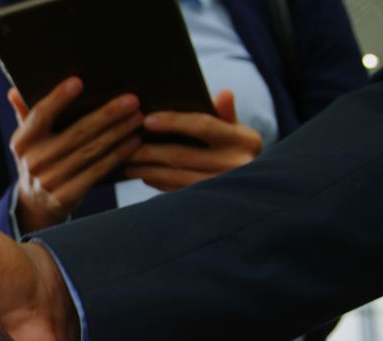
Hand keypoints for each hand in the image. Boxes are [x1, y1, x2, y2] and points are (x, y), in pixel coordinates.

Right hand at [10, 77, 142, 231]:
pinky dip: (117, 155)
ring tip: (137, 118)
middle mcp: (33, 161)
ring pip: (91, 151)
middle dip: (107, 115)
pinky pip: (97, 171)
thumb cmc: (38, 159)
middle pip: (76, 133)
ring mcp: (49, 181)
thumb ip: (25, 114)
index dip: (58, 98)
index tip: (78, 82)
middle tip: (131, 101)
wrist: (35, 203)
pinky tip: (133, 142)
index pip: (40, 115)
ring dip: (118, 132)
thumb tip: (14, 91)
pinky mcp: (66, 196)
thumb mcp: (28, 140)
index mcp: (22, 142)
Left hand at [124, 90, 261, 190]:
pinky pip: (178, 192)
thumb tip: (223, 93)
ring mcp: (223, 188)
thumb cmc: (236, 149)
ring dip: (148, 169)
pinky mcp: (210, 204)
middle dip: (150, 150)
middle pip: (182, 155)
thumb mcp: (236, 130)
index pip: (203, 126)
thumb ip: (225, 113)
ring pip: (176, 176)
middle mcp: (237, 165)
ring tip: (128, 163)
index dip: (173, 122)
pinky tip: (144, 175)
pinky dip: (159, 183)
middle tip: (126, 146)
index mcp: (244, 140)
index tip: (147, 120)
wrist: (256, 187)